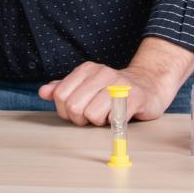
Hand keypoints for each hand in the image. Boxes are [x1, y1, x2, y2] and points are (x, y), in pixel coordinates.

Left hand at [39, 40, 192, 125]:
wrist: (149, 84)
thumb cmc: (114, 89)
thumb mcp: (87, 85)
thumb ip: (64, 88)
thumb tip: (43, 92)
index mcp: (87, 69)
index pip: (61, 96)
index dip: (66, 111)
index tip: (79, 111)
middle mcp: (102, 73)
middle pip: (73, 106)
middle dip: (81, 118)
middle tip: (93, 116)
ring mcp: (119, 84)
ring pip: (91, 114)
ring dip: (98, 122)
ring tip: (107, 115)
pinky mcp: (135, 97)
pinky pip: (114, 118)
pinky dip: (113, 123)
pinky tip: (119, 116)